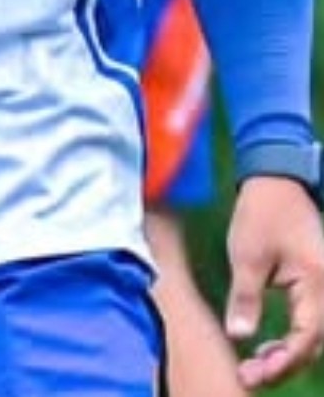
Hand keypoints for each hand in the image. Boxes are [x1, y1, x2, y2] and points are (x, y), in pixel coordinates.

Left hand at [225, 176, 323, 388]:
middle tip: (248, 376)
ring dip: (288, 355)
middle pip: (313, 343)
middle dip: (283, 365)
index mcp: (318, 282)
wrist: (276, 179)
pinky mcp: (317, 284)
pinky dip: (293, 339)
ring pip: (313, 335)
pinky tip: (270, 347)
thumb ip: (246, 298)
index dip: (281, 362)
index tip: (252, 375)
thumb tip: (240, 338)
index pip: (306, 337)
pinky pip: (310, 321)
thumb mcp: (247, 255)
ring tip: (255, 366)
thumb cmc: (260, 213)